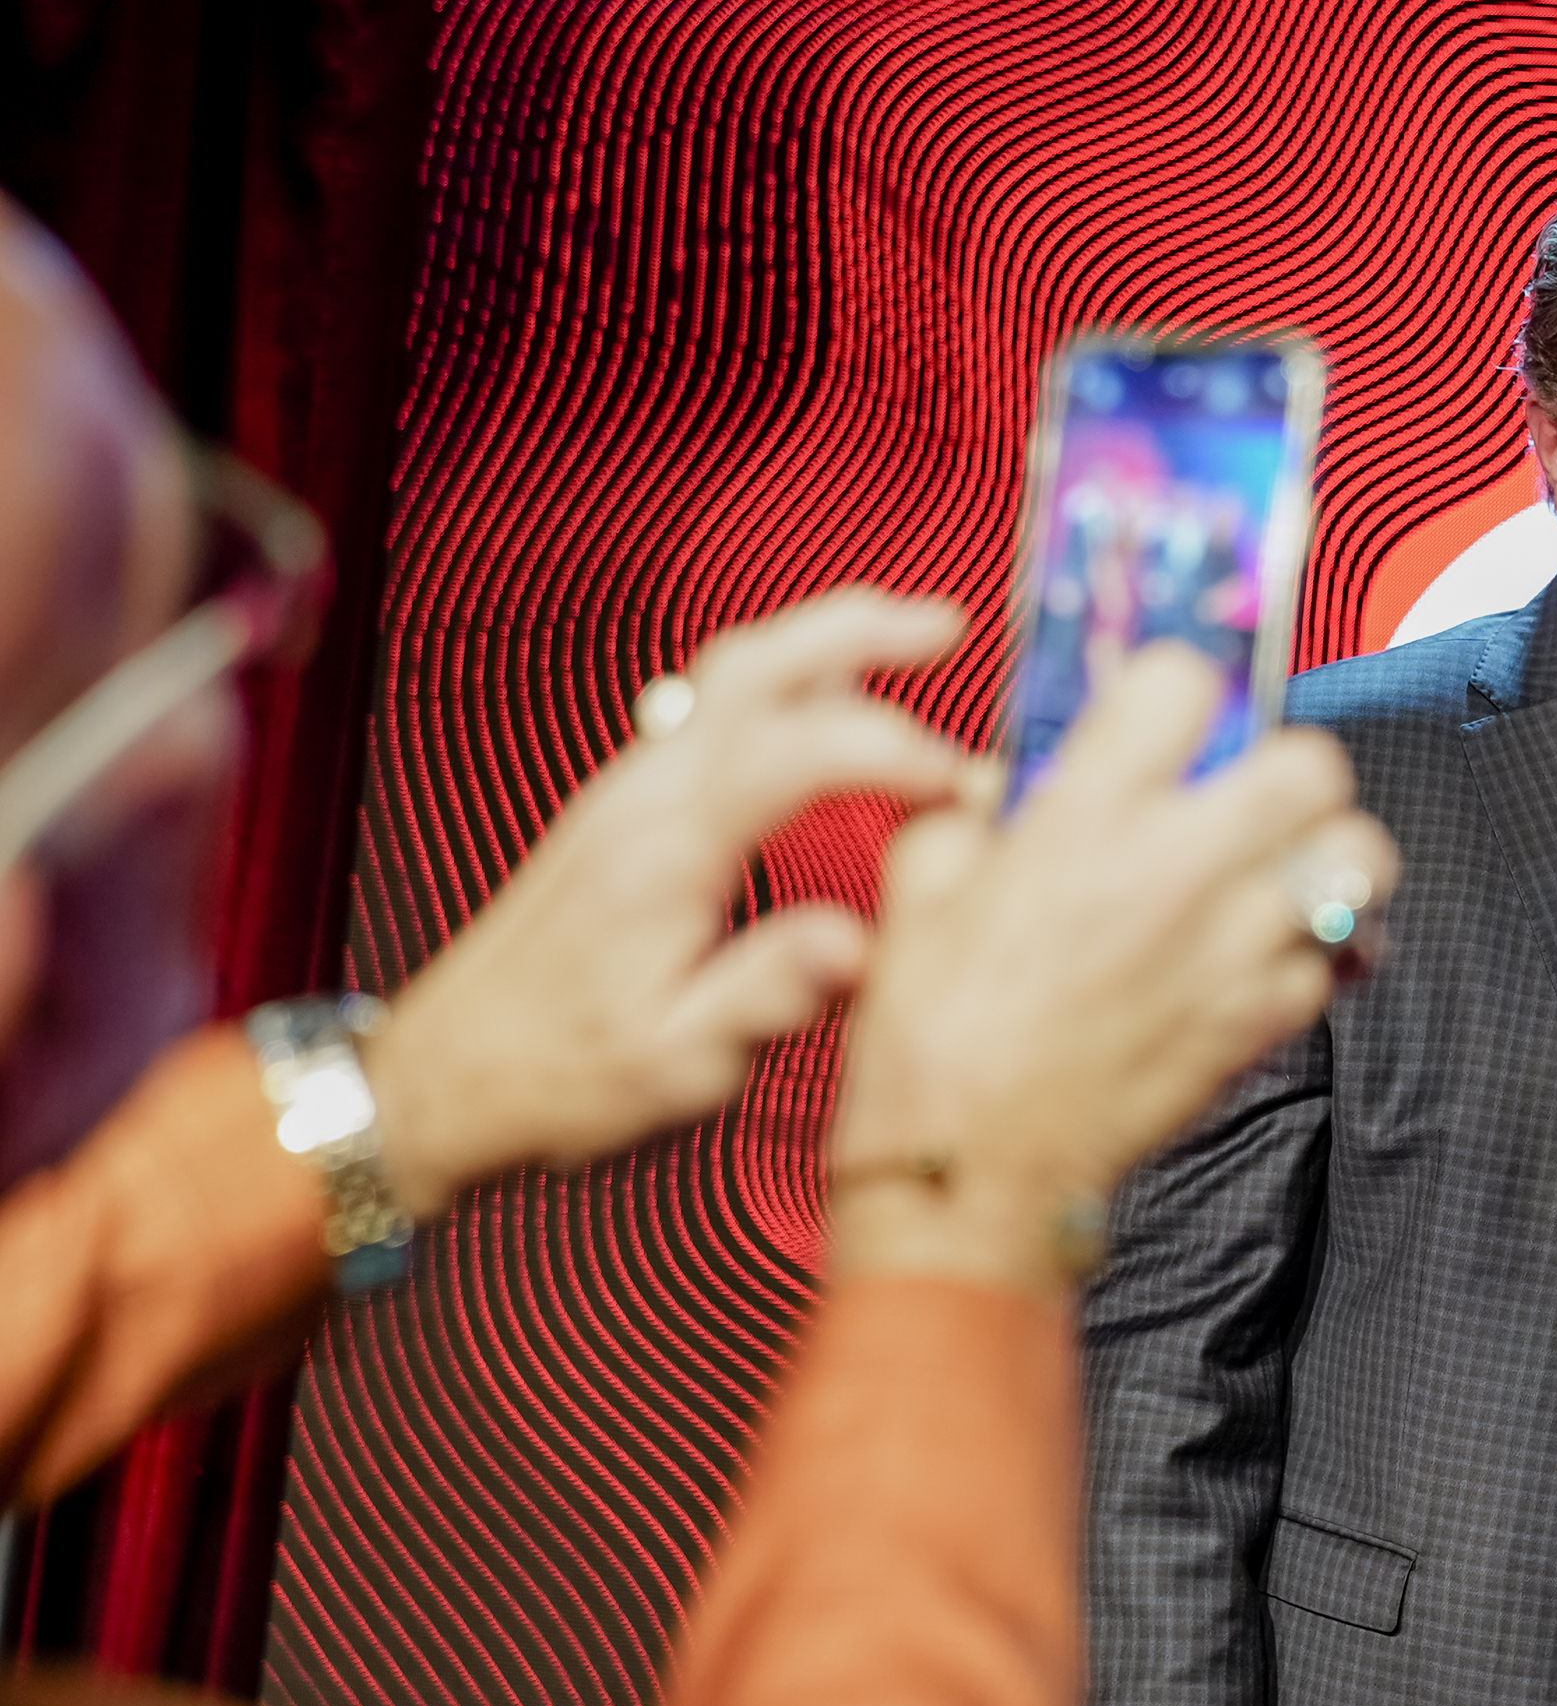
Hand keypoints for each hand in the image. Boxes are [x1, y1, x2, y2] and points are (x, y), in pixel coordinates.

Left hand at [365, 588, 973, 1214]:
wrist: (443, 1073)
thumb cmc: (558, 1077)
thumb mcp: (674, 1064)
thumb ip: (769, 994)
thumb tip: (864, 939)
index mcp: (666, 856)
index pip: (795, 754)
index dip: (892, 751)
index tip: (964, 786)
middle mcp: (643, 800)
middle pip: (754, 667)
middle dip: (859, 631)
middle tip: (950, 627)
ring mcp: (628, 792)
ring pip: (730, 674)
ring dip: (826, 642)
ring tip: (913, 639)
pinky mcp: (625, 806)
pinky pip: (713, 708)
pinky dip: (787, 680)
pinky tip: (831, 702)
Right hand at [829, 643, 1395, 1290]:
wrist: (968, 1170)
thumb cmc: (934, 1041)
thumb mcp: (918, 891)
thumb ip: (972, 815)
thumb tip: (1005, 785)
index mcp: (1085, 816)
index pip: (1185, 684)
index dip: (1182, 688)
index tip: (1169, 714)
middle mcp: (1177, 868)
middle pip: (1311, 762)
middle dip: (1289, 765)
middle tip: (1252, 790)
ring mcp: (1234, 948)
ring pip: (1357, 860)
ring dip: (1330, 855)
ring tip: (1283, 869)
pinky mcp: (1262, 1021)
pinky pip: (1336, 961)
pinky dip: (1315, 954)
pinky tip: (1265, 956)